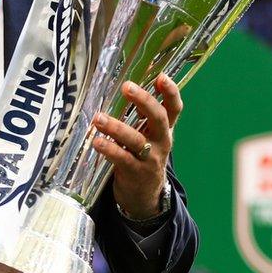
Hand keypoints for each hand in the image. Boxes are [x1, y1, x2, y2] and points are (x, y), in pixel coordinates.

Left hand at [92, 73, 182, 219]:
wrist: (145, 195)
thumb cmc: (142, 156)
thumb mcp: (147, 136)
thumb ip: (140, 116)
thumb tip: (125, 85)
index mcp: (164, 130)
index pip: (174, 108)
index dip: (171, 92)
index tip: (162, 76)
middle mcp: (161, 142)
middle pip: (159, 119)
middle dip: (144, 101)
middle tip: (127, 86)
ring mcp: (150, 159)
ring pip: (136, 140)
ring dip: (116, 127)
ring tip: (98, 118)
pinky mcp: (136, 173)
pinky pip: (123, 159)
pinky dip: (109, 150)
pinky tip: (97, 142)